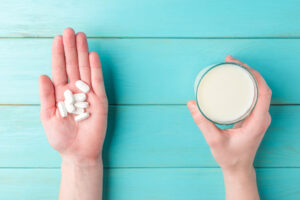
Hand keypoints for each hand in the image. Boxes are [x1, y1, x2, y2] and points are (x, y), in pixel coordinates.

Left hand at [39, 28, 107, 164]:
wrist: (78, 152)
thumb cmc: (61, 137)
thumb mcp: (48, 116)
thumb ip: (46, 96)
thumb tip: (43, 75)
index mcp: (61, 93)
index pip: (59, 69)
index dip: (58, 54)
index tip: (58, 38)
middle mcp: (75, 90)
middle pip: (73, 65)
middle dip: (71, 48)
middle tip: (71, 31)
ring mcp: (89, 94)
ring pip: (86, 69)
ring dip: (83, 53)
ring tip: (81, 37)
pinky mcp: (100, 100)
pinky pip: (98, 82)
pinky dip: (96, 69)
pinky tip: (93, 56)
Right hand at [187, 55, 271, 199]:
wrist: (238, 168)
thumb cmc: (229, 157)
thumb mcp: (214, 140)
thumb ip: (202, 122)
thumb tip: (191, 104)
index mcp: (257, 121)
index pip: (263, 91)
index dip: (253, 74)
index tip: (238, 64)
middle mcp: (262, 117)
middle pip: (261, 87)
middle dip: (247, 71)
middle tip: (231, 62)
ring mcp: (259, 117)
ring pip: (258, 91)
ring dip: (247, 77)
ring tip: (232, 68)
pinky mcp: (254, 118)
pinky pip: (254, 97)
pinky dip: (246, 86)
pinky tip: (235, 82)